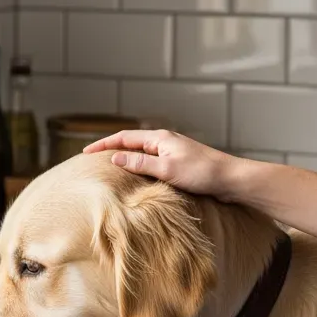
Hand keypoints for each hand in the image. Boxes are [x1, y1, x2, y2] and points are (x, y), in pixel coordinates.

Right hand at [81, 128, 237, 198]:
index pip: (123, 137)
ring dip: (124, 158)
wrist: (230, 179)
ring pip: (141, 152)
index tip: (85, 153)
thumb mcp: (167, 168)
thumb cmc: (202, 172)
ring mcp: (171, 151)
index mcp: (159, 138)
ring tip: (108, 168)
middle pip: (130, 142)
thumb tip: (115, 158)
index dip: (103, 145)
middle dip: (110, 149)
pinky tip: (135, 176)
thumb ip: (140, 163)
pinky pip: (151, 161)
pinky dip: (137, 166)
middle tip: (92, 159)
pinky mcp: (178, 163)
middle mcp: (164, 141)